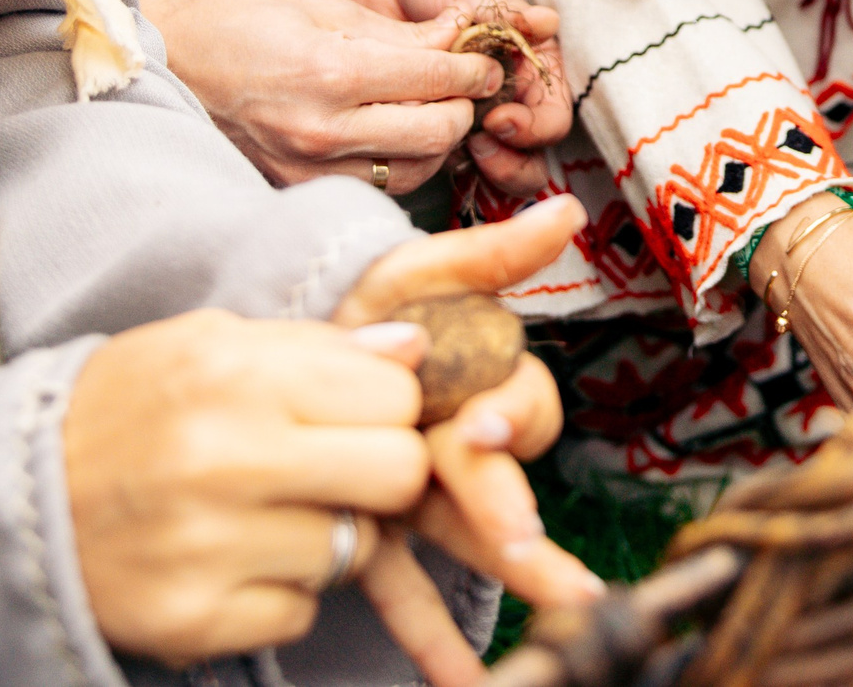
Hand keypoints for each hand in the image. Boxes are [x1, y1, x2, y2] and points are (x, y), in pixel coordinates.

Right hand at [65, 310, 429, 665]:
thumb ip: (316, 346)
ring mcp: (208, 546)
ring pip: (355, 550)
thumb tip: (415, 350)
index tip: (354, 414)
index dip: (385, 406)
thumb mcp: (208, 344)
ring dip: (326, 536)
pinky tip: (229, 561)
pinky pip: (301, 613)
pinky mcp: (193, 619)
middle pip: (398, 473)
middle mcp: (223, 457)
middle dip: (380, 473)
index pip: (395, 393)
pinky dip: (279, 592)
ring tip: (263, 514)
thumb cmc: (126, 408)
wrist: (9, 500)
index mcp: (233, 371)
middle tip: (333, 470)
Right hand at [142, 0, 506, 190]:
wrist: (167, 65)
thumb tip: (461, 36)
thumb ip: (397, 31)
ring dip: (438, 142)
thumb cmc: (240, 25)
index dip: (475, 70)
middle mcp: (326, 130)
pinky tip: (395, 139)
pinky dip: (401, 165)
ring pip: (416, 170)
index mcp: (333, 72)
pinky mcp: (300, 189)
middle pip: (438, 132)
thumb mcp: (322, 9)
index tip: (486, 63)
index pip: (438, 80)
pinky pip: (378, 188)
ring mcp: (311, 168)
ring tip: (432, 112)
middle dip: (464, 107)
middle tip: (464, 88)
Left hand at [329, 0, 568, 192]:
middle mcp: (507, 97)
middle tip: (480, 145)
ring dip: (475, 170)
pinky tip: (412, 140)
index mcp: (533, 67)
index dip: (533, 129)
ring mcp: (466, 112)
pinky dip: (429, 158)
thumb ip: (510, 17)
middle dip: (510, 164)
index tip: (500, 118)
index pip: (552, 120)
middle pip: (527, 159)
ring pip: (486, 170)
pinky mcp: (424, 120)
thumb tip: (546, 21)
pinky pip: (434, 156)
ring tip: (450, 148)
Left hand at [333, 196, 605, 684]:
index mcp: (480, 382)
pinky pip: (408, 588)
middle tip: (515, 539)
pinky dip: (434, 635)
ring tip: (562, 611)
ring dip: (518, 575)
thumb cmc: (367, 309)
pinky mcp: (380, 536)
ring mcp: (427, 497)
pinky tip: (458, 677)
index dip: (508, 415)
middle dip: (511, 511)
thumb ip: (489, 254)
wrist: (285, 356)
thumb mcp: (417, 275)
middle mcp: (464, 445)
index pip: (519, 404)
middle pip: (503, 481)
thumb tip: (568, 211)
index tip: (482, 426)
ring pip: (475, 540)